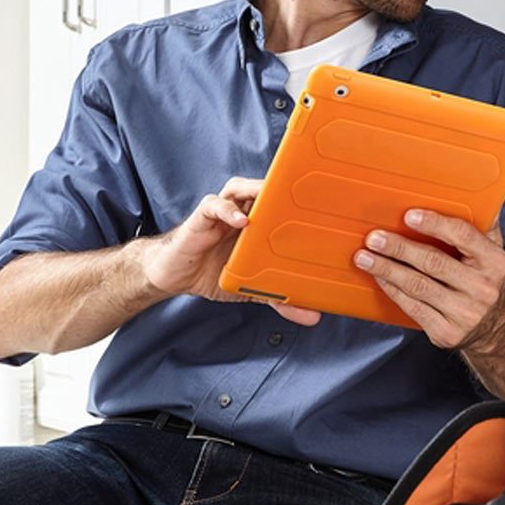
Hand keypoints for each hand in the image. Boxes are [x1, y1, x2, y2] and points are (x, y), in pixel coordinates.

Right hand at [139, 177, 319, 325]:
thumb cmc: (215, 273)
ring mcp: (224, 212)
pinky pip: (216, 205)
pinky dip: (229, 210)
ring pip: (242, 189)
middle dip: (286, 187)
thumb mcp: (254, 289)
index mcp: (261, 224)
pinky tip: (242, 220)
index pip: (285, 204)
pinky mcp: (202, 217)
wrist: (176, 276)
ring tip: (275, 199)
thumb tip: (313, 316)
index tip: (328, 203)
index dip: (304, 200)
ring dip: (259, 190)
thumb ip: (281, 299)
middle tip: (309, 195)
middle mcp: (244, 212)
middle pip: (268, 190)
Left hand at [354, 209, 504, 348]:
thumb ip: (483, 223)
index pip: (463, 236)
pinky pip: (412, 307)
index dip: (434, 224)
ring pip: (418, 286)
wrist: (498, 328)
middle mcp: (482, 288)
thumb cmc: (487, 280)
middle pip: (433, 262)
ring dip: (387, 269)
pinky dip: (392, 289)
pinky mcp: (446, 332)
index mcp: (495, 262)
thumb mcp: (494, 252)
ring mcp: (464, 313)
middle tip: (374, 238)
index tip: (408, 216)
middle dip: (399, 248)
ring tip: (365, 257)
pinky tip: (379, 277)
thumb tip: (477, 190)